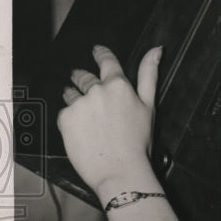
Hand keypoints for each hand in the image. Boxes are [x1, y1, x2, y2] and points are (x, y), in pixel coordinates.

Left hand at [57, 45, 161, 195]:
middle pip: (84, 77)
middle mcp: (96, 90)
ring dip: (75, 100)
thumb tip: (157, 49)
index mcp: (119, 85)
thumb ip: (149, 75)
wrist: (120, 171)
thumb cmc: (138, 143)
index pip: (106, 61)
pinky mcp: (65, 119)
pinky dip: (70, 120)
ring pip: (71, 94)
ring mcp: (79, 103)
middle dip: (83, 80)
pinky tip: (81, 132)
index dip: (100, 54)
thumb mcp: (149, 106)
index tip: (96, 51)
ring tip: (85, 118)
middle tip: (86, 91)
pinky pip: (64, 113)